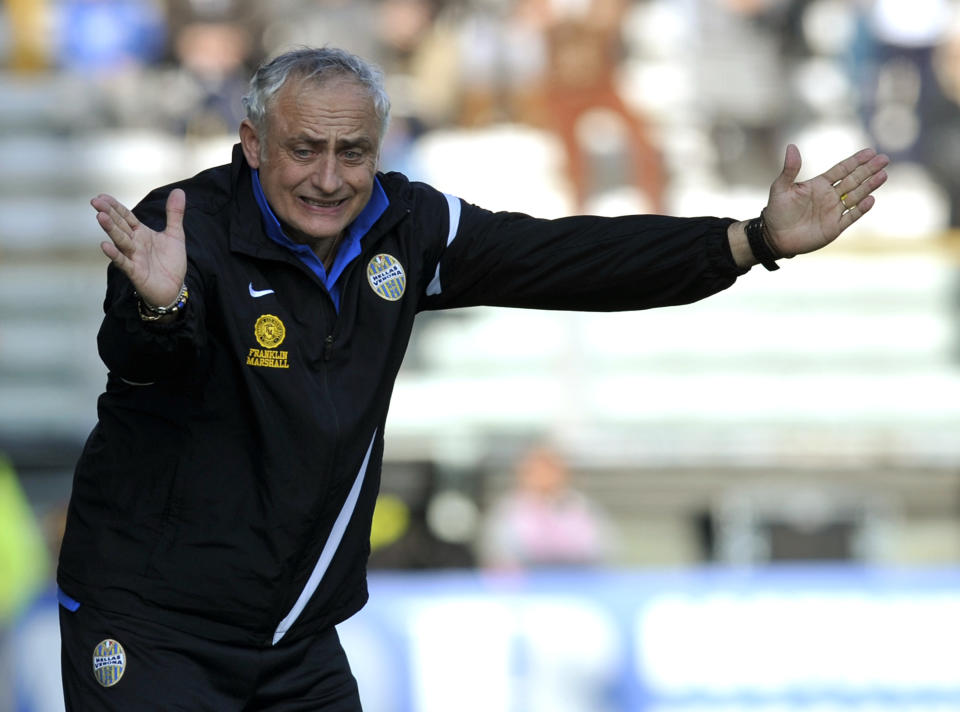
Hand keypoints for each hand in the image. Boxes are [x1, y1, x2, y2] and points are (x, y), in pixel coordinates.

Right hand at [92, 189, 186, 307]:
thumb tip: (179, 191)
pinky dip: (115, 255)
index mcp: (141, 233)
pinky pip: (124, 262)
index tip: (102, 196)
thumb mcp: (175, 235)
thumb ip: (174, 214)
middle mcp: (134, 243)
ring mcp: (133, 257)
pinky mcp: (135, 272)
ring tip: (100, 217)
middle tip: (95, 201)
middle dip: (109, 214)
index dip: (115, 206)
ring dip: (111, 230)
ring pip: (120, 241)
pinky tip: (104, 246)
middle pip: (120, 226)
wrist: (174, 288)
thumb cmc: (171, 262)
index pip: (125, 216)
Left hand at [763, 144, 888, 257]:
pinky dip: (860, 209)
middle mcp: (830, 196)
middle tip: (884, 159)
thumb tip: (791, 146)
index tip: (870, 152)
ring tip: (883, 175)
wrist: (775, 237)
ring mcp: (833, 212)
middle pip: (853, 180)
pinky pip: (851, 216)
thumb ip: (790, 169)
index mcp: (819, 185)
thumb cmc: (777, 211)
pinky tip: (870, 199)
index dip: (855, 161)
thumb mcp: (781, 188)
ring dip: (869, 186)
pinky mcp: (834, 227)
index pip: (841, 170)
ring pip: (856, 196)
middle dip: (868, 170)